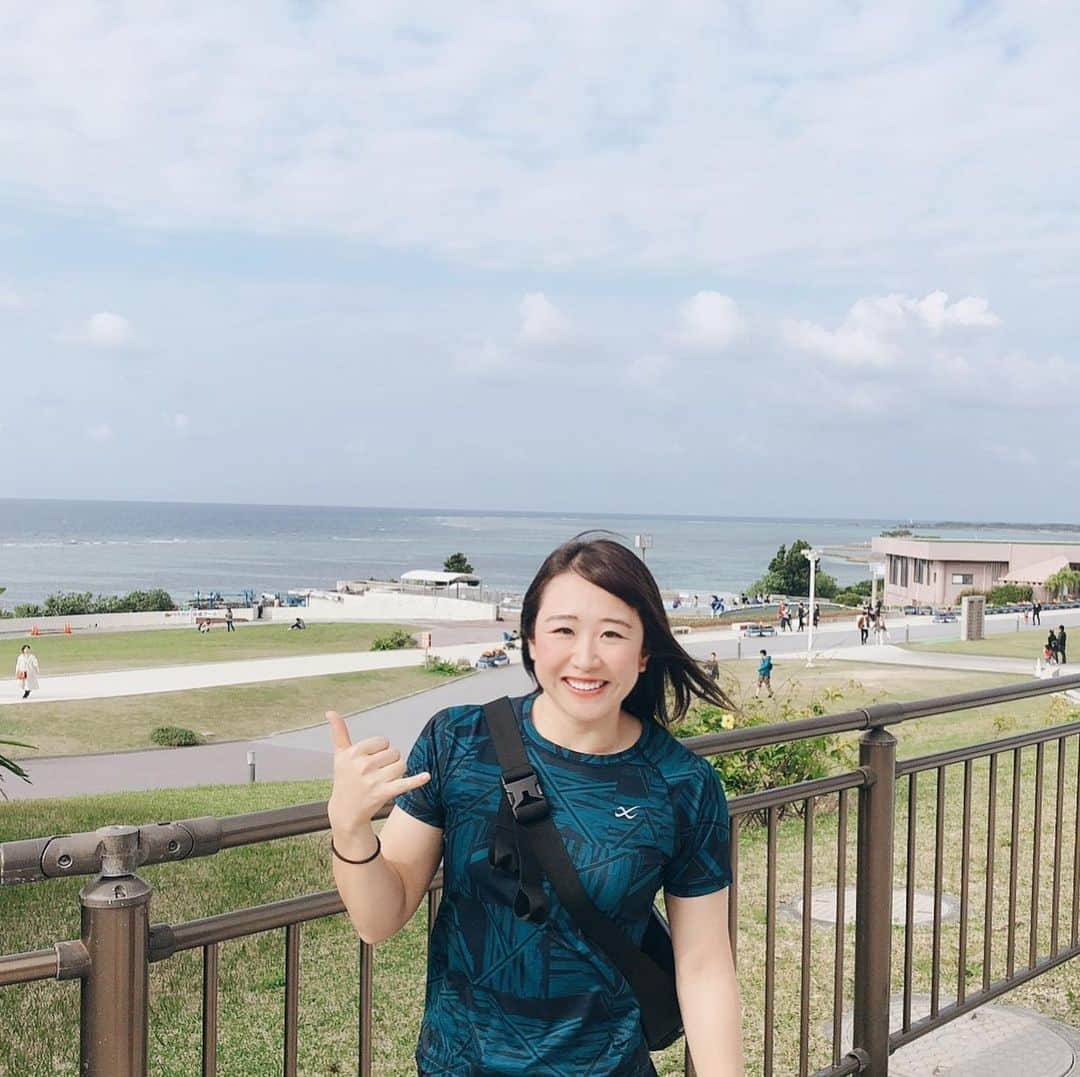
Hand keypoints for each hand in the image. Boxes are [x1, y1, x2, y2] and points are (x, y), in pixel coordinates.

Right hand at [326, 711, 429, 836]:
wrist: (346, 811)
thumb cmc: (345, 779)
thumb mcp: (340, 755)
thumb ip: (338, 732)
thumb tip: (330, 711)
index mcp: (353, 753)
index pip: (383, 741)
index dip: (379, 750)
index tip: (370, 760)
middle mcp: (362, 766)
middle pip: (394, 752)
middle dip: (389, 761)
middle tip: (376, 773)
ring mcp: (373, 780)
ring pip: (401, 765)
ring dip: (397, 772)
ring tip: (384, 780)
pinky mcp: (384, 793)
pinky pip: (404, 783)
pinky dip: (417, 780)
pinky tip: (426, 776)